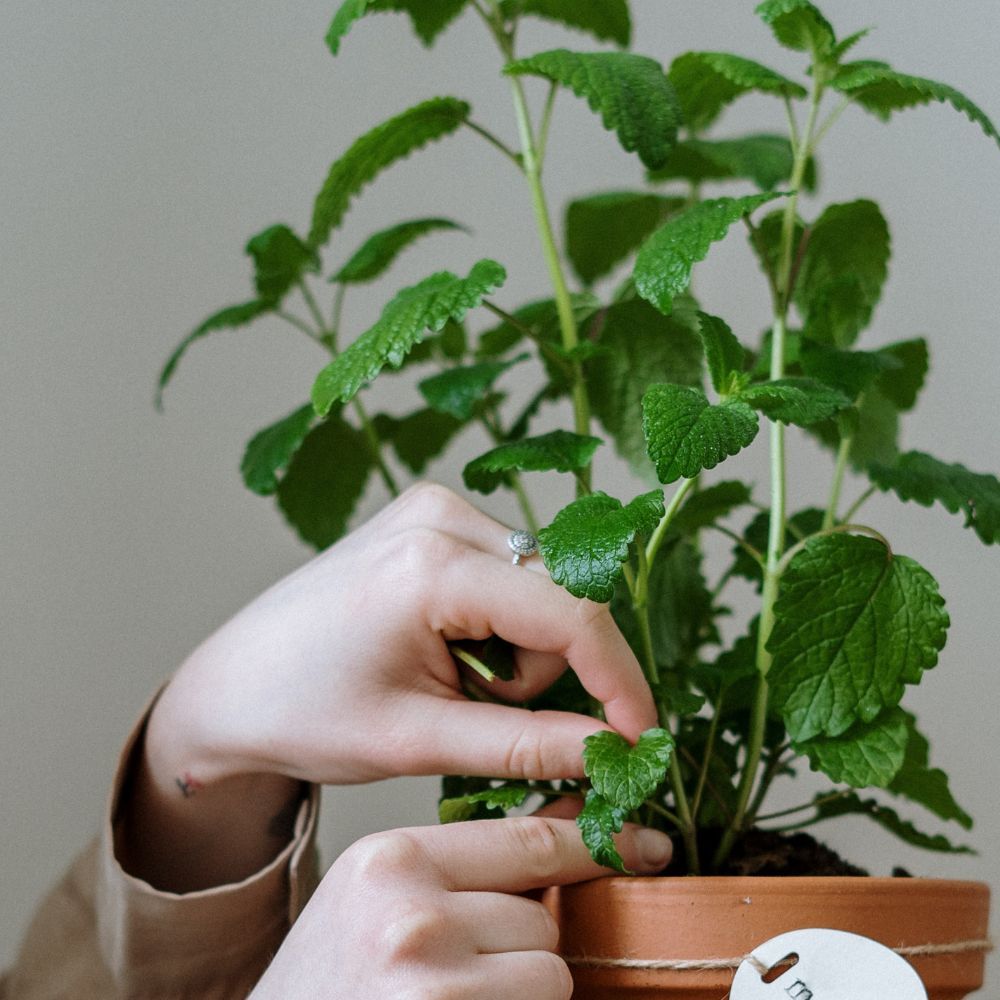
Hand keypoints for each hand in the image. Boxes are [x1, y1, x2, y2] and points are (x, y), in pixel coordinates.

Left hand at [119, 483, 655, 889]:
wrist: (234, 685)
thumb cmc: (305, 712)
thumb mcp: (418, 741)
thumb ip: (527, 744)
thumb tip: (617, 749)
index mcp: (430, 565)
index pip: (570, 614)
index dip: (619, 681)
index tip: (639, 740)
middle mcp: (439, 515)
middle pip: (560, 597)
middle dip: (546, 671)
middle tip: (481, 711)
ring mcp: (432, 508)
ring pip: (541, 588)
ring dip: (521, 652)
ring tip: (452, 684)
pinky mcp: (430, 518)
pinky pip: (510, 574)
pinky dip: (500, 626)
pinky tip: (447, 649)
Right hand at [250, 814, 672, 999]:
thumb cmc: (330, 983)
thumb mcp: (380, 899)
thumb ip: (466, 865)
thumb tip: (573, 822)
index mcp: (390, 859)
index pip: (527, 840)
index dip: (593, 843)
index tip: (644, 844)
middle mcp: (411, 912)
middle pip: (539, 913)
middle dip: (524, 942)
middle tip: (458, 968)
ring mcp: (434, 980)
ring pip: (548, 970)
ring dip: (520, 990)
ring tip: (449, 998)